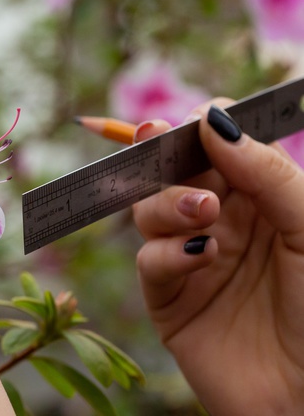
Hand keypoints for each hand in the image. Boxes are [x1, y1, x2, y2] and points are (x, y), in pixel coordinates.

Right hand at [132, 103, 303, 415]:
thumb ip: (266, 172)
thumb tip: (211, 119)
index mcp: (261, 199)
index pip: (217, 147)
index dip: (202, 128)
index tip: (195, 124)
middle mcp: (223, 222)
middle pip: (174, 171)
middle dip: (167, 155)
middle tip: (160, 141)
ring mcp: (192, 258)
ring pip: (151, 209)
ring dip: (169, 201)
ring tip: (203, 213)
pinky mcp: (169, 297)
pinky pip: (150, 260)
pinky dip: (168, 251)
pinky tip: (200, 255)